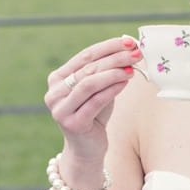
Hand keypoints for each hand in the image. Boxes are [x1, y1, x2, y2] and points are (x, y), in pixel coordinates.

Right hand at [45, 36, 140, 158]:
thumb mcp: (99, 89)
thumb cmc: (95, 115)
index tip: (128, 41)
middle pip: (88, 68)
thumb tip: (128, 47)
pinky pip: (95, 101)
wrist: (87, 148)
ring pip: (89, 83)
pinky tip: (125, 83)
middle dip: (115, 58)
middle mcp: (54, 92)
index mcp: (57, 79)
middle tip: (135, 54)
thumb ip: (106, 71)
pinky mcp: (72, 123)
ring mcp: (60, 109)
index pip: (84, 56)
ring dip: (114, 73)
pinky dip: (112, 89)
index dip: (108, 47)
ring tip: (132, 68)